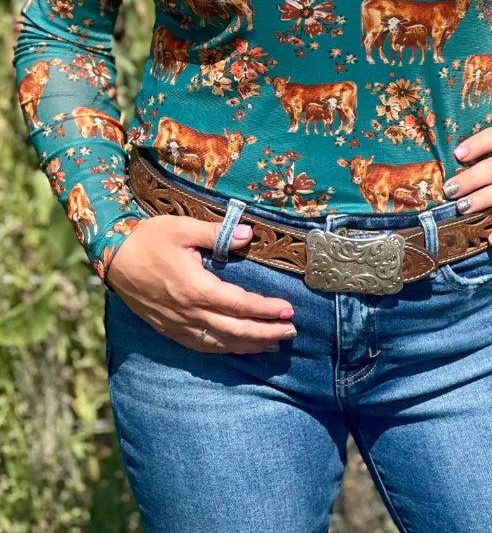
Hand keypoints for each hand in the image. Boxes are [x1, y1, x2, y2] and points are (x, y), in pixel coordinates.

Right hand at [105, 214, 296, 353]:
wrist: (113, 257)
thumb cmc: (150, 238)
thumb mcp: (184, 228)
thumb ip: (218, 233)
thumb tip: (249, 234)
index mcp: (196, 288)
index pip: (240, 304)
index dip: (266, 310)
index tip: (289, 310)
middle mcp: (189, 312)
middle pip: (235, 330)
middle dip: (266, 332)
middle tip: (291, 331)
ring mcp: (178, 324)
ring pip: (220, 342)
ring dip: (249, 345)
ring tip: (273, 343)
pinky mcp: (169, 328)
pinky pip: (201, 345)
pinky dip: (224, 348)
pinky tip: (237, 346)